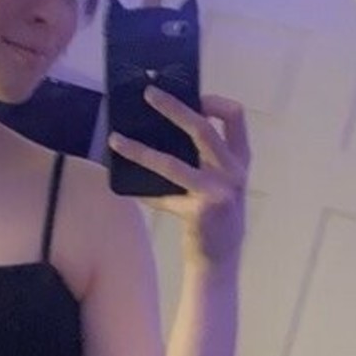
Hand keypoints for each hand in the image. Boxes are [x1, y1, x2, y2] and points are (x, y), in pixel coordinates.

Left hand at [109, 88, 249, 270]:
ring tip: (116, 139)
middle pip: (203, 129)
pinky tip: (127, 188)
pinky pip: (161, 197)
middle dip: (173, 108)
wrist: (219, 261)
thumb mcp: (221, 183)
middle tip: (148, 94)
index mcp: (239, 161)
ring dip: (140, 150)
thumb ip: (206, 159)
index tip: (193, 94)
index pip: (235, 117)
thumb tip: (164, 131)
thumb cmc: (216, 218)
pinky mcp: (199, 212)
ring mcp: (217, 193)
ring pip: (172, 163)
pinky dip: (142, 192)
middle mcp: (233, 173)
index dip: (214, 100)